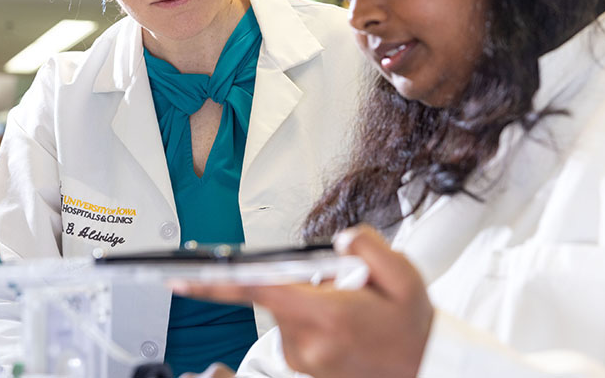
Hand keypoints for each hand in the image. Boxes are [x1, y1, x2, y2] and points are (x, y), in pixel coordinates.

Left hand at [173, 225, 432, 377]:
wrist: (424, 369)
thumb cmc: (410, 326)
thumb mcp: (405, 277)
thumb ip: (368, 246)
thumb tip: (339, 240)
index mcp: (325, 318)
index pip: (257, 290)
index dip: (215, 282)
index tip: (180, 276)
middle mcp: (305, 343)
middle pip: (278, 289)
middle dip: (304, 277)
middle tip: (350, 286)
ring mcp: (300, 357)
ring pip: (285, 304)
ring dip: (309, 296)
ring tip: (354, 307)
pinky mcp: (299, 363)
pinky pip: (293, 321)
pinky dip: (311, 313)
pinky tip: (344, 320)